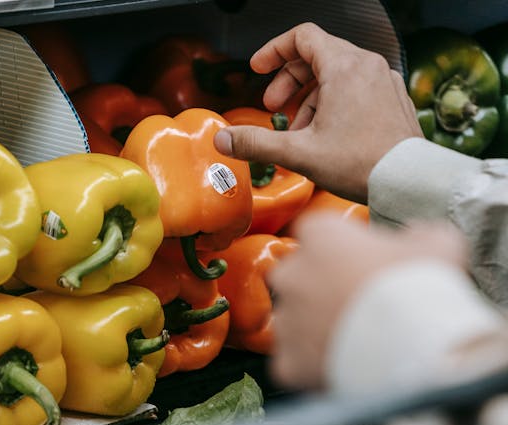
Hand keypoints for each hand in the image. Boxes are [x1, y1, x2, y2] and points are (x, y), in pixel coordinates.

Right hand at [214, 22, 422, 202]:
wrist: (407, 181)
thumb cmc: (360, 165)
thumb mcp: (299, 154)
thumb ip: (257, 144)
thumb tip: (223, 141)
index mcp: (344, 66)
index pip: (303, 37)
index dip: (274, 51)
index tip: (258, 69)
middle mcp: (367, 65)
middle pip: (319, 55)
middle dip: (290, 80)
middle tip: (273, 107)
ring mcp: (384, 80)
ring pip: (339, 74)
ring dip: (312, 97)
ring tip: (299, 130)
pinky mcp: (394, 99)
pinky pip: (359, 88)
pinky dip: (337, 103)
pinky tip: (328, 135)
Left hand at [267, 215, 468, 389]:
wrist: (410, 346)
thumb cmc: (420, 286)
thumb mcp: (437, 243)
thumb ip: (418, 234)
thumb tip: (414, 236)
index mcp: (320, 235)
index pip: (318, 233)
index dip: (341, 248)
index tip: (362, 264)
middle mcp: (291, 274)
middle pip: (298, 277)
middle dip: (319, 287)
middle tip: (354, 304)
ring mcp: (286, 320)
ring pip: (293, 321)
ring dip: (313, 327)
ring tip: (351, 339)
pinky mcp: (286, 361)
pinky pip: (294, 361)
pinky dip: (311, 365)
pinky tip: (339, 365)